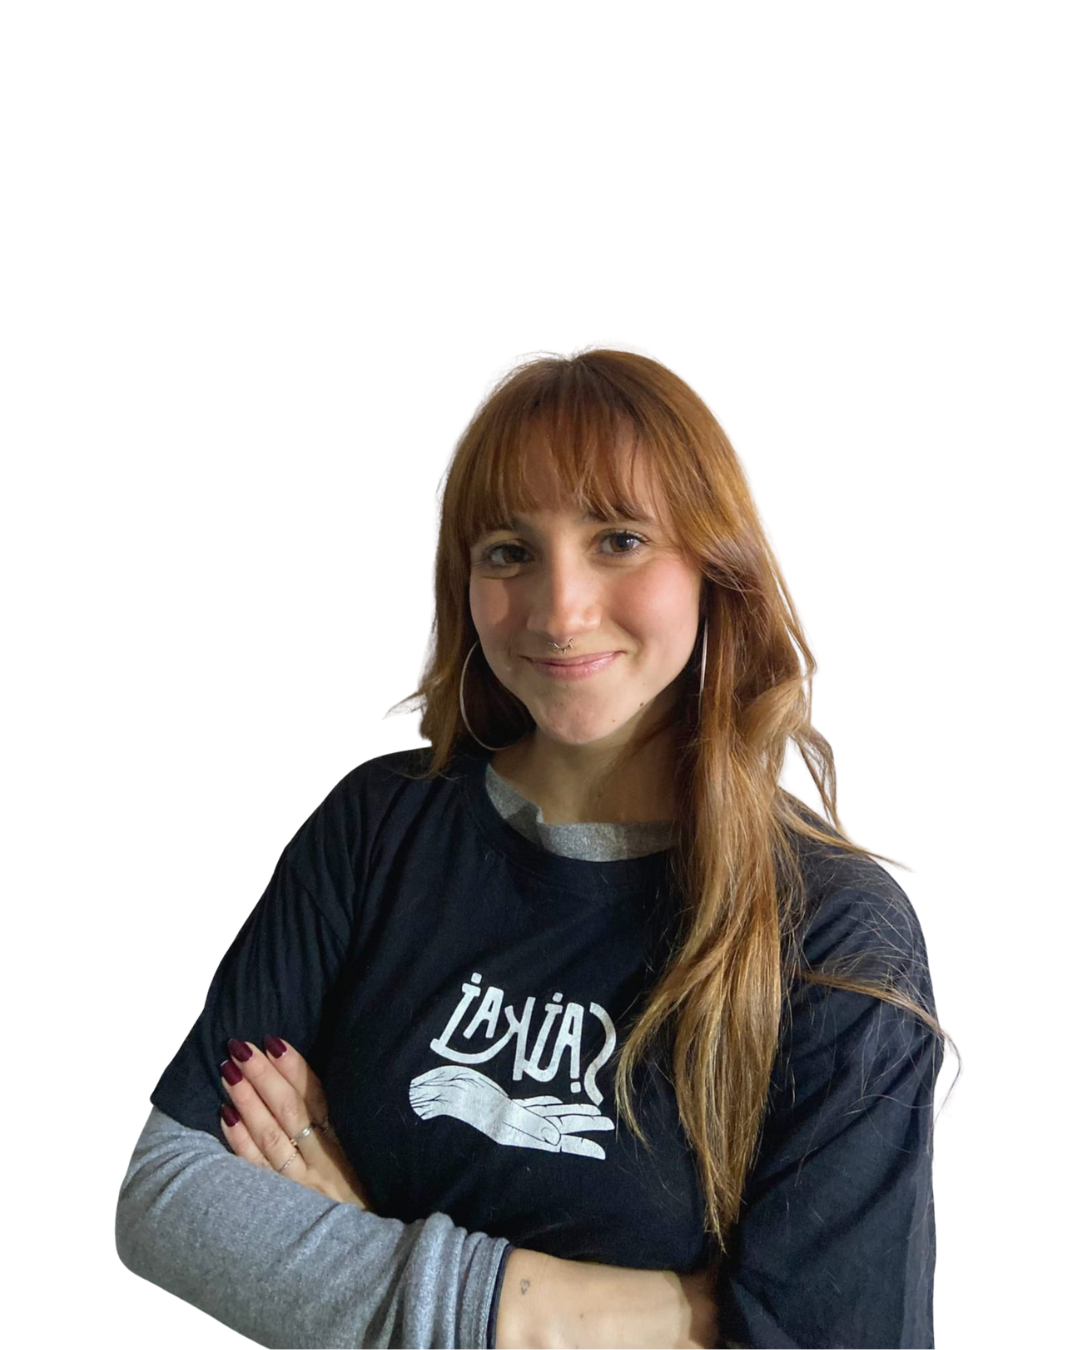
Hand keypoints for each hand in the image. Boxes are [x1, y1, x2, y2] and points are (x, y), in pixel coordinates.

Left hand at [219, 1035, 371, 1210]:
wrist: (367, 1265)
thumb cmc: (370, 1202)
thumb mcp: (371, 1163)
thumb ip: (349, 1129)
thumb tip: (314, 1086)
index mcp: (350, 1147)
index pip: (320, 1099)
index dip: (296, 1069)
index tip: (273, 1042)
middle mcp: (324, 1165)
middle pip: (290, 1112)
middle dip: (264, 1076)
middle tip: (241, 1048)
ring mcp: (300, 1187)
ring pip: (269, 1136)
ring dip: (247, 1100)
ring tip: (228, 1071)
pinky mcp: (281, 1206)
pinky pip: (256, 1170)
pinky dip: (240, 1141)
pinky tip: (225, 1115)